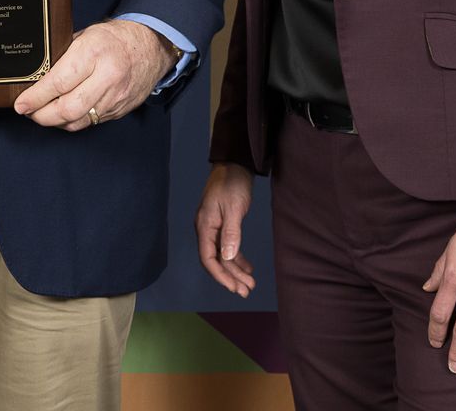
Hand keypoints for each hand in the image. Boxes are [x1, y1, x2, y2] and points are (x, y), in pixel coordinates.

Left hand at [12, 19, 174, 128]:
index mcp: (93, 53)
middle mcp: (106, 77)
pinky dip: (73, 121)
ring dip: (56, 121)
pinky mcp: (120, 109)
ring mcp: (115, 96)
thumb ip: (63, 56)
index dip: (35, 97)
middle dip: (42, 115)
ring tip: (42, 114)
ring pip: (78, 120)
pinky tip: (64, 114)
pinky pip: (91, 122)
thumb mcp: (85, 36)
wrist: (151, 46)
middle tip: (28, 111)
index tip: (21, 104)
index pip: (58, 83)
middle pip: (67, 109)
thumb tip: (36, 76)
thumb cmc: (114, 38)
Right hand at [194, 163, 256, 296]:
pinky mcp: (223, 224)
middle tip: (246, 291)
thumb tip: (228, 257)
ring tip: (250, 284)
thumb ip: (230, 233)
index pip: (208, 258)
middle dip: (230, 277)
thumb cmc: (232, 183)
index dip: (220, 275)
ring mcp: (214, 227)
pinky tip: (247, 268)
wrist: (234, 164)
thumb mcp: (233, 208)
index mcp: (205, 226)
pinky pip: (228, 247)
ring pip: (223, 255)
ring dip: (236, 270)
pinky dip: (238, 258)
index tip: (234, 288)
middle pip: (216, 260)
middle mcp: (206, 229)